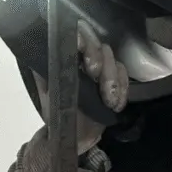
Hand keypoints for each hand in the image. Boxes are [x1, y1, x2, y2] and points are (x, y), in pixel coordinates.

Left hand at [33, 21, 129, 154]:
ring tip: (108, 99)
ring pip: (112, 57)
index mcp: (62, 56)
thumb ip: (48, 74)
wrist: (77, 138)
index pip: (72, 33)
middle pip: (95, 42)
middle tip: (95, 75)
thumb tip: (48, 56)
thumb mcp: (48, 95)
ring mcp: (99, 66)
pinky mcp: (114, 78)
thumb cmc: (58, 116)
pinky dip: (122, 89)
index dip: (80, 37)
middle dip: (98, 58)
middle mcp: (81, 56)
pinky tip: (114, 104)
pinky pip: (123, 74)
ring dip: (112, 79)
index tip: (82, 51)